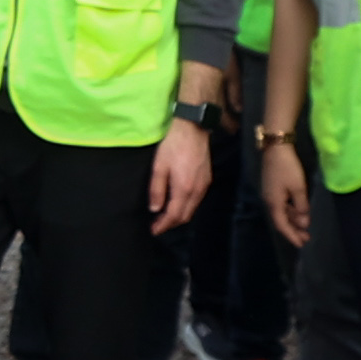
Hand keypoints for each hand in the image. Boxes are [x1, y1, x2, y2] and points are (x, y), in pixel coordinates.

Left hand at [146, 114, 210, 232]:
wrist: (193, 128)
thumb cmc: (173, 145)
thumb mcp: (159, 166)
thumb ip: (157, 189)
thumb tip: (155, 209)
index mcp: (184, 188)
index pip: (174, 215)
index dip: (163, 225)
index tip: (153, 231)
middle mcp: (197, 190)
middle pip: (185, 216)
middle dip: (171, 224)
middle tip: (158, 226)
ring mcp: (204, 185)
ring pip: (192, 209)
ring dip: (179, 216)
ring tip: (165, 217)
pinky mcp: (207, 179)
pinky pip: (197, 200)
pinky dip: (186, 207)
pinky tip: (177, 203)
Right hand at [262, 137, 314, 249]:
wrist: (275, 147)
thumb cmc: (287, 167)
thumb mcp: (298, 187)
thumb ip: (301, 206)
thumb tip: (303, 221)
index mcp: (274, 203)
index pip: (282, 225)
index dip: (292, 236)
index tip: (302, 244)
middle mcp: (269, 201)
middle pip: (281, 220)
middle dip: (293, 230)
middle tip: (306, 238)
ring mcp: (270, 194)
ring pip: (282, 212)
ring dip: (293, 220)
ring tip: (305, 227)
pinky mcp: (272, 187)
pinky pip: (282, 204)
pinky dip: (290, 211)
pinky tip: (298, 212)